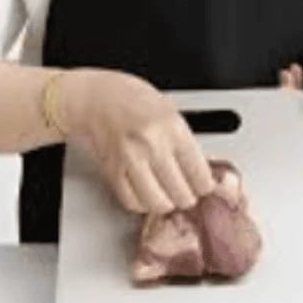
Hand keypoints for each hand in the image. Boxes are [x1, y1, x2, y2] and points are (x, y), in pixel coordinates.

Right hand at [59, 69, 215, 214]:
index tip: (203, 187)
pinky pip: (131, 201)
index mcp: (173, 128)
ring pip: (157, 203)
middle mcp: (153, 146)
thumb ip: (185, 142)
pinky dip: (141, 204)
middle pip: (181, 194)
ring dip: (165, 204)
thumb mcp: (170, 111)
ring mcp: (131, 160)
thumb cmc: (133, 100)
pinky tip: (146, 195)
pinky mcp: (112, 171)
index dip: (205, 186)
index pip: (200, 175)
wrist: (97, 98)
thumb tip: (200, 173)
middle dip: (186, 198)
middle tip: (185, 194)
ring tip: (166, 197)